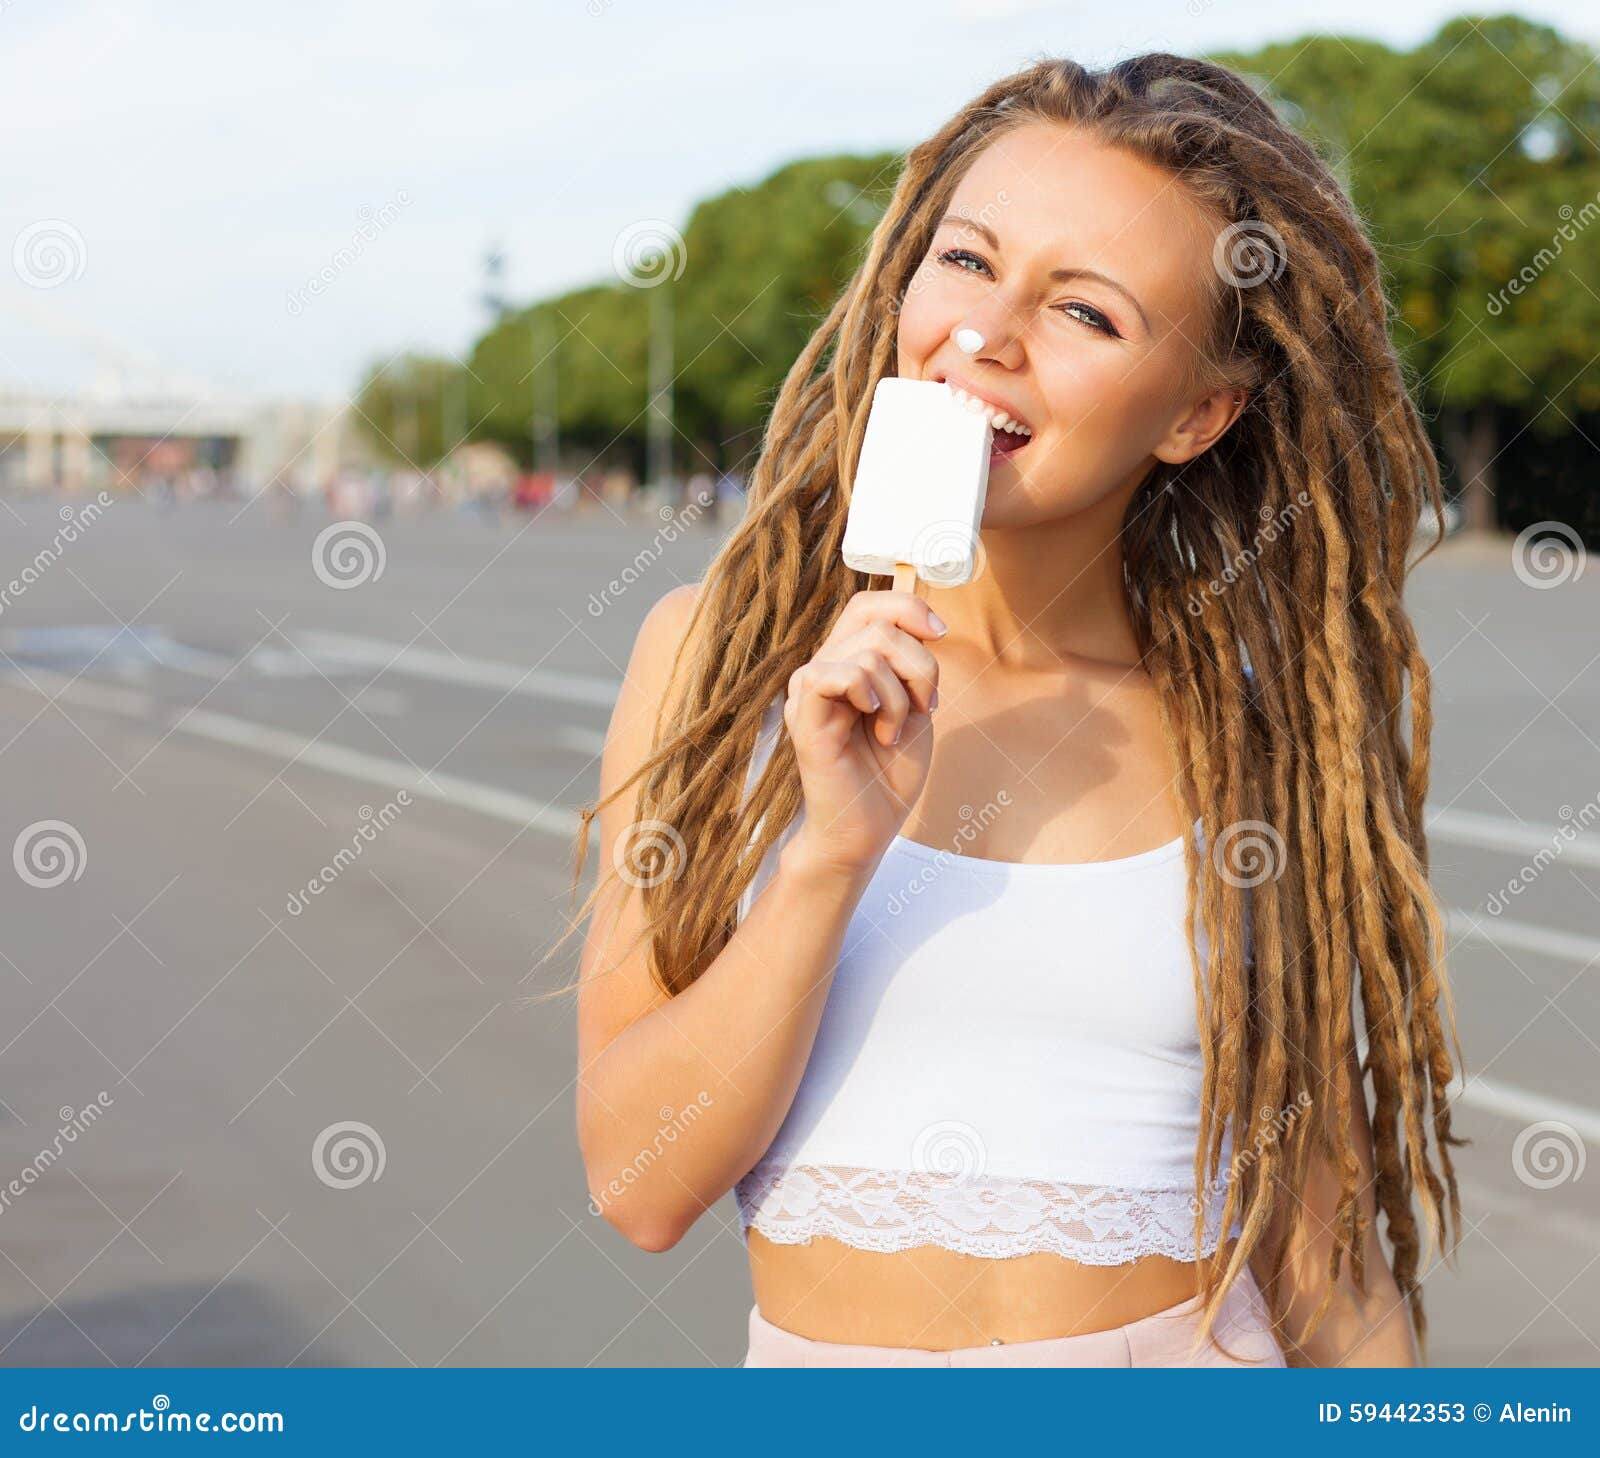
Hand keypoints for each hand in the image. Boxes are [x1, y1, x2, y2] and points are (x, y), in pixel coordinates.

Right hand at [782, 589, 944, 876]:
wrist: (868, 828)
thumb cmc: (889, 773)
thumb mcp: (914, 705)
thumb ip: (912, 662)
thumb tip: (924, 620)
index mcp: (846, 663)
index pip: (869, 605)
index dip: (907, 607)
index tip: (940, 634)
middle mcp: (824, 669)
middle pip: (877, 623)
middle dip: (919, 665)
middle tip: (923, 708)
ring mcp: (810, 690)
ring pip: (868, 651)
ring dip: (901, 696)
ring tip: (893, 731)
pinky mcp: (805, 715)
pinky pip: (835, 673)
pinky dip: (869, 694)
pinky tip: (875, 723)